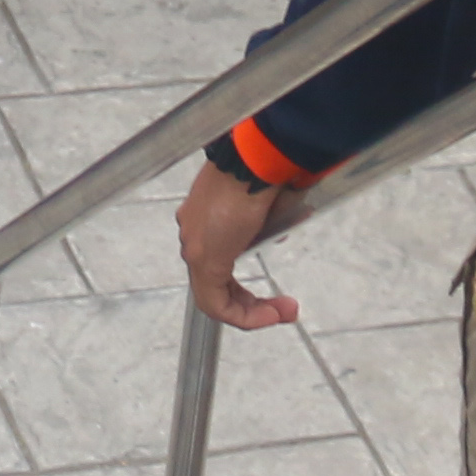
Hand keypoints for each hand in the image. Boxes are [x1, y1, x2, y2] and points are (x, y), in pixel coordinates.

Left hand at [175, 161, 312, 331]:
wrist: (256, 159)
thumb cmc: (265, 168)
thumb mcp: (267, 199)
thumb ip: (267, 219)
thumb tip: (279, 226)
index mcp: (204, 214)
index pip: (219, 257)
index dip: (243, 283)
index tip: (272, 289)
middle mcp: (193, 231)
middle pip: (215, 281)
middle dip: (250, 302)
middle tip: (281, 309)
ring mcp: (196, 246)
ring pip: (213, 296)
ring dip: (251, 312)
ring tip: (282, 314)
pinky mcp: (204, 259)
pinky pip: (216, 304)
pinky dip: (245, 316)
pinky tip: (270, 316)